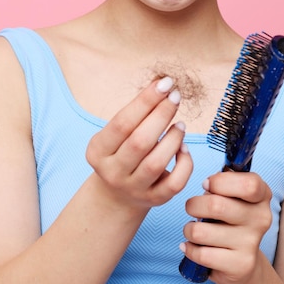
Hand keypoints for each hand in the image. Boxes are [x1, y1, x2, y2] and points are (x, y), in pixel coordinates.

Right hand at [86, 77, 192, 209]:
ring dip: (173, 138)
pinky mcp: (153, 200)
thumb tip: (162, 85)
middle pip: (139, 142)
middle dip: (161, 115)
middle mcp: (112, 172)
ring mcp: (133, 188)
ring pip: (156, 163)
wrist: (116, 195)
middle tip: (176, 96)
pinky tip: (184, 148)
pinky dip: (184, 163)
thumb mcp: (116, 135)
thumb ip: (135, 114)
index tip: (165, 83)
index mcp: (98, 151)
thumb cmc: (120, 152)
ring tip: (180, 124)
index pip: (123, 122)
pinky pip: (175, 183)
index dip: (146, 100)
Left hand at [181, 171, 271, 283]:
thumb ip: (222, 184)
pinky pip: (201, 254)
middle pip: (216, 205)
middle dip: (193, 205)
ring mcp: (251, 243)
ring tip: (193, 230)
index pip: (248, 184)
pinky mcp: (240, 265)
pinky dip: (190, 249)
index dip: (220, 182)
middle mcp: (261, 218)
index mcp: (262, 195)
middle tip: (192, 208)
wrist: (243, 262)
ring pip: (202, 231)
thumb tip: (207, 185)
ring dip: (189, 229)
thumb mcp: (231, 195)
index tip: (207, 185)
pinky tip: (192, 247)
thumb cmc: (230, 219)